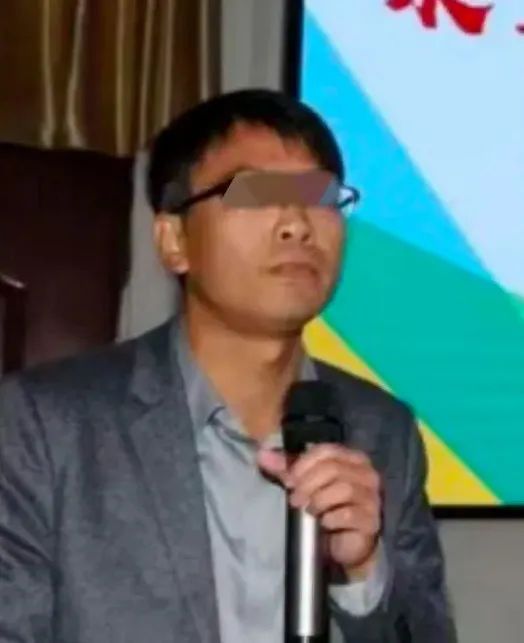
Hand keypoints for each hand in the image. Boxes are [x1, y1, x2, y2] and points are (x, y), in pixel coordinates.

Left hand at [257, 444, 380, 578]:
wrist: (345, 543)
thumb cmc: (326, 506)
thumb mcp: (305, 484)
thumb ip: (286, 469)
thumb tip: (262, 455)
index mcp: (352, 458)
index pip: (327, 450)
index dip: (303, 463)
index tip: (288, 480)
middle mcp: (367, 474)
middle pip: (334, 469)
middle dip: (308, 483)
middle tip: (295, 499)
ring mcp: (372, 497)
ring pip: (344, 489)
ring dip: (319, 500)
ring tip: (308, 510)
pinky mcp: (372, 521)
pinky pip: (349, 514)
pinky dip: (331, 518)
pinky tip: (324, 523)